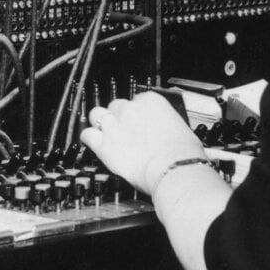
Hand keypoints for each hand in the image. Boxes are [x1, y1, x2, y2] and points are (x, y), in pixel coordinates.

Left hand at [80, 96, 207, 196]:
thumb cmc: (182, 153)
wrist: (173, 169)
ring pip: (97, 115)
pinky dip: (88, 139)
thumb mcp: (183, 130)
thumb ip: (169, 126)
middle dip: (119, 118)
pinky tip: (93, 144)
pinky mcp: (104, 144)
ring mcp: (114, 125)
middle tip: (125, 132)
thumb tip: (170, 132)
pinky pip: (86, 135)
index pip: (137, 99)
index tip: (139, 123)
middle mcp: (130, 109)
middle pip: (116, 106)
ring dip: (100, 123)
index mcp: (151, 101)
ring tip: (106, 134)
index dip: (137, 113)